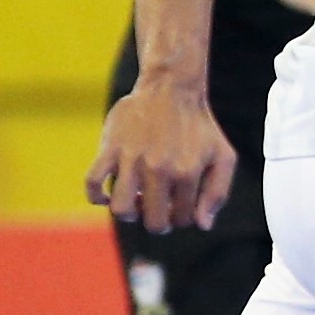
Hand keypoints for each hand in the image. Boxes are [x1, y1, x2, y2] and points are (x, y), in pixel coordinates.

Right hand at [87, 79, 236, 231]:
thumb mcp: (222, 157)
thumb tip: (202, 225)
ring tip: (135, 200)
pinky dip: (96, 197)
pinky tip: (107, 195)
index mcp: (188, 173)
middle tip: (156, 206)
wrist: (171, 89)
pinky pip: (93, 182)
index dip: (179, 218)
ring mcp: (133, 159)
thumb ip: (217, 193)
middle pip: (153, 221)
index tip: (176, 205)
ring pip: (121, 208)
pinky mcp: (110, 148)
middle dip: (156, 221)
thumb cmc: (199, 127)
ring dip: (128, 213)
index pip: (182, 219)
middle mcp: (160, 169)